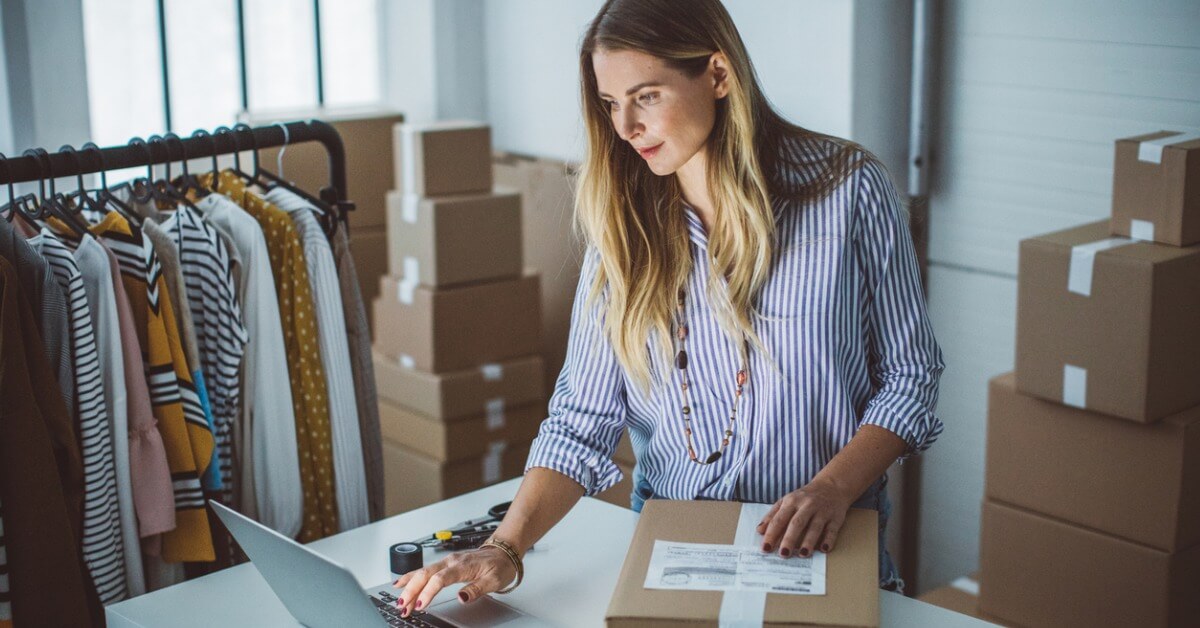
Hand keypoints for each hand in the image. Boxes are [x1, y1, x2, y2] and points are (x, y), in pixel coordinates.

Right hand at [392, 546, 516, 616]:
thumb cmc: (499, 566)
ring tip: (399, 602)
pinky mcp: (445, 564)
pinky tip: (401, 583)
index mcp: (462, 565)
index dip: (428, 592)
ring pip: (422, 572)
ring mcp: (446, 561)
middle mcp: (451, 561)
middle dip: (411, 591)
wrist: (503, 552)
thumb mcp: (494, 580)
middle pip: (425, 575)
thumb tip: (461, 597)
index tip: (421, 605)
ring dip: (409, 587)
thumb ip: (476, 589)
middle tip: (403, 607)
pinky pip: (424, 570)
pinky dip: (411, 577)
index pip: (440, 579)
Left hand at [755, 476, 853, 557]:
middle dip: (789, 539)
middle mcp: (807, 505)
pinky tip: (824, 549)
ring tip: (802, 554)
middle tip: (783, 554)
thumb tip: (759, 531)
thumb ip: (772, 515)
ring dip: (809, 541)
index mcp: (791, 501)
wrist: (831, 486)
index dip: (771, 534)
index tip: (765, 548)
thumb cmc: (804, 497)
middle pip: (796, 523)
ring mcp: (822, 511)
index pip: (779, 519)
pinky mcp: (836, 517)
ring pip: (815, 527)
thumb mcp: (786, 501)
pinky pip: (832, 529)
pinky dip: (829, 539)